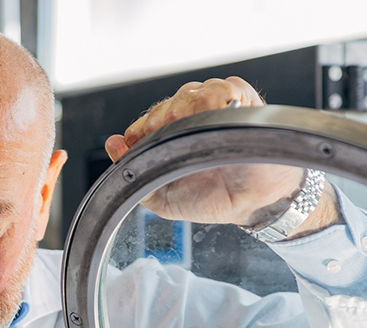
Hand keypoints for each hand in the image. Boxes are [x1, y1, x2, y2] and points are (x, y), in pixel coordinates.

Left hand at [103, 76, 318, 230]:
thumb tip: (112, 146)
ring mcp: (216, 105)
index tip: (140, 140)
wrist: (254, 202)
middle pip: (168, 103)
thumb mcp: (163, 199)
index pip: (147, 121)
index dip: (142, 128)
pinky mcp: (241, 98)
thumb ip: (134, 175)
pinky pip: (224, 86)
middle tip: (164, 133)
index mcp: (170, 137)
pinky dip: (217, 95)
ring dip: (186, 106)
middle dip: (161, 117)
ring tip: (190, 124)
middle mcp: (191, 117)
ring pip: (192, 91)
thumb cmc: (212, 199)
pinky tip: (215, 110)